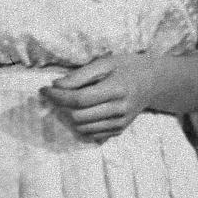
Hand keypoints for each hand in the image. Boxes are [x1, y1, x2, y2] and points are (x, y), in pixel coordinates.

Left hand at [44, 52, 161, 141]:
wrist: (154, 82)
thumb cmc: (127, 67)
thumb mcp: (105, 63)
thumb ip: (80, 75)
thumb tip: (56, 86)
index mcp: (117, 89)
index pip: (79, 99)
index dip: (57, 96)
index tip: (44, 89)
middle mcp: (120, 109)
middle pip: (78, 116)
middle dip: (60, 106)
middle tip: (53, 94)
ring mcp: (120, 123)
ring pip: (82, 127)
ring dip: (68, 116)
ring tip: (67, 101)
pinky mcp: (119, 130)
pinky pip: (91, 134)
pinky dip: (80, 125)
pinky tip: (80, 111)